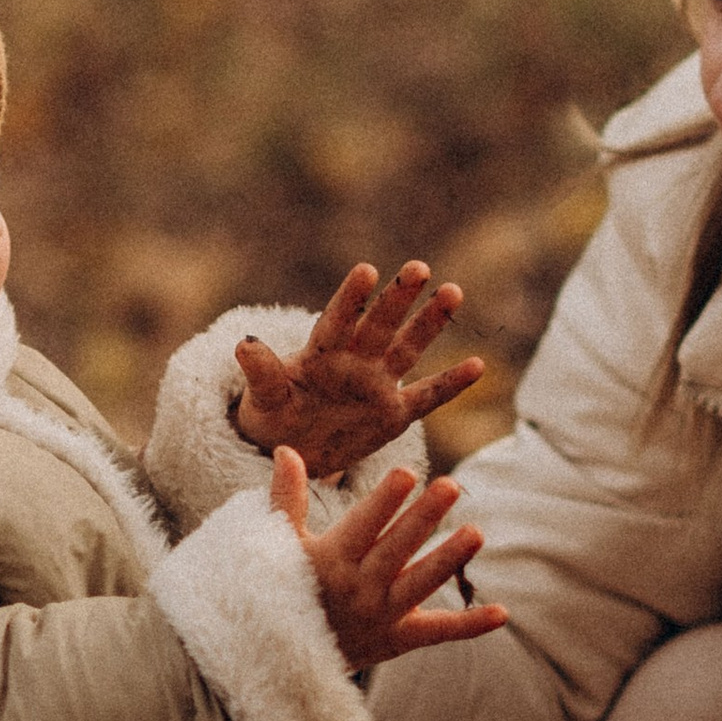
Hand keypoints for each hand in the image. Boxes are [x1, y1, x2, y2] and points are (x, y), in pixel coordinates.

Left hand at [234, 261, 482, 480]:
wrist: (291, 452)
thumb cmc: (272, 417)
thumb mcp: (263, 400)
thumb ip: (261, 374)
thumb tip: (243, 344)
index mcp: (319, 353)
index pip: (337, 321)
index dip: (350, 298)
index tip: (367, 271)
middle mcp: (353, 360)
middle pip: (379, 326)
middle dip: (398, 298)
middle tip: (418, 268)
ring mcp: (377, 384)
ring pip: (407, 349)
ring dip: (430, 323)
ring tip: (452, 292)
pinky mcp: (393, 414)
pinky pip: (426, 397)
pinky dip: (451, 384)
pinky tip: (478, 365)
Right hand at [272, 447, 507, 674]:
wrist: (282, 659)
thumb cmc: (283, 590)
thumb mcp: (281, 547)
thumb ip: (287, 498)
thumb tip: (285, 450)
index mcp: (332, 561)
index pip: (362, 526)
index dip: (384, 501)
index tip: (407, 474)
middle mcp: (359, 588)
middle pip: (396, 549)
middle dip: (423, 517)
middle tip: (451, 486)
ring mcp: (381, 615)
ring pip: (420, 584)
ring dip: (448, 559)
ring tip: (476, 532)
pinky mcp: (399, 639)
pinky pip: (438, 632)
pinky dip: (469, 625)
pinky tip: (502, 612)